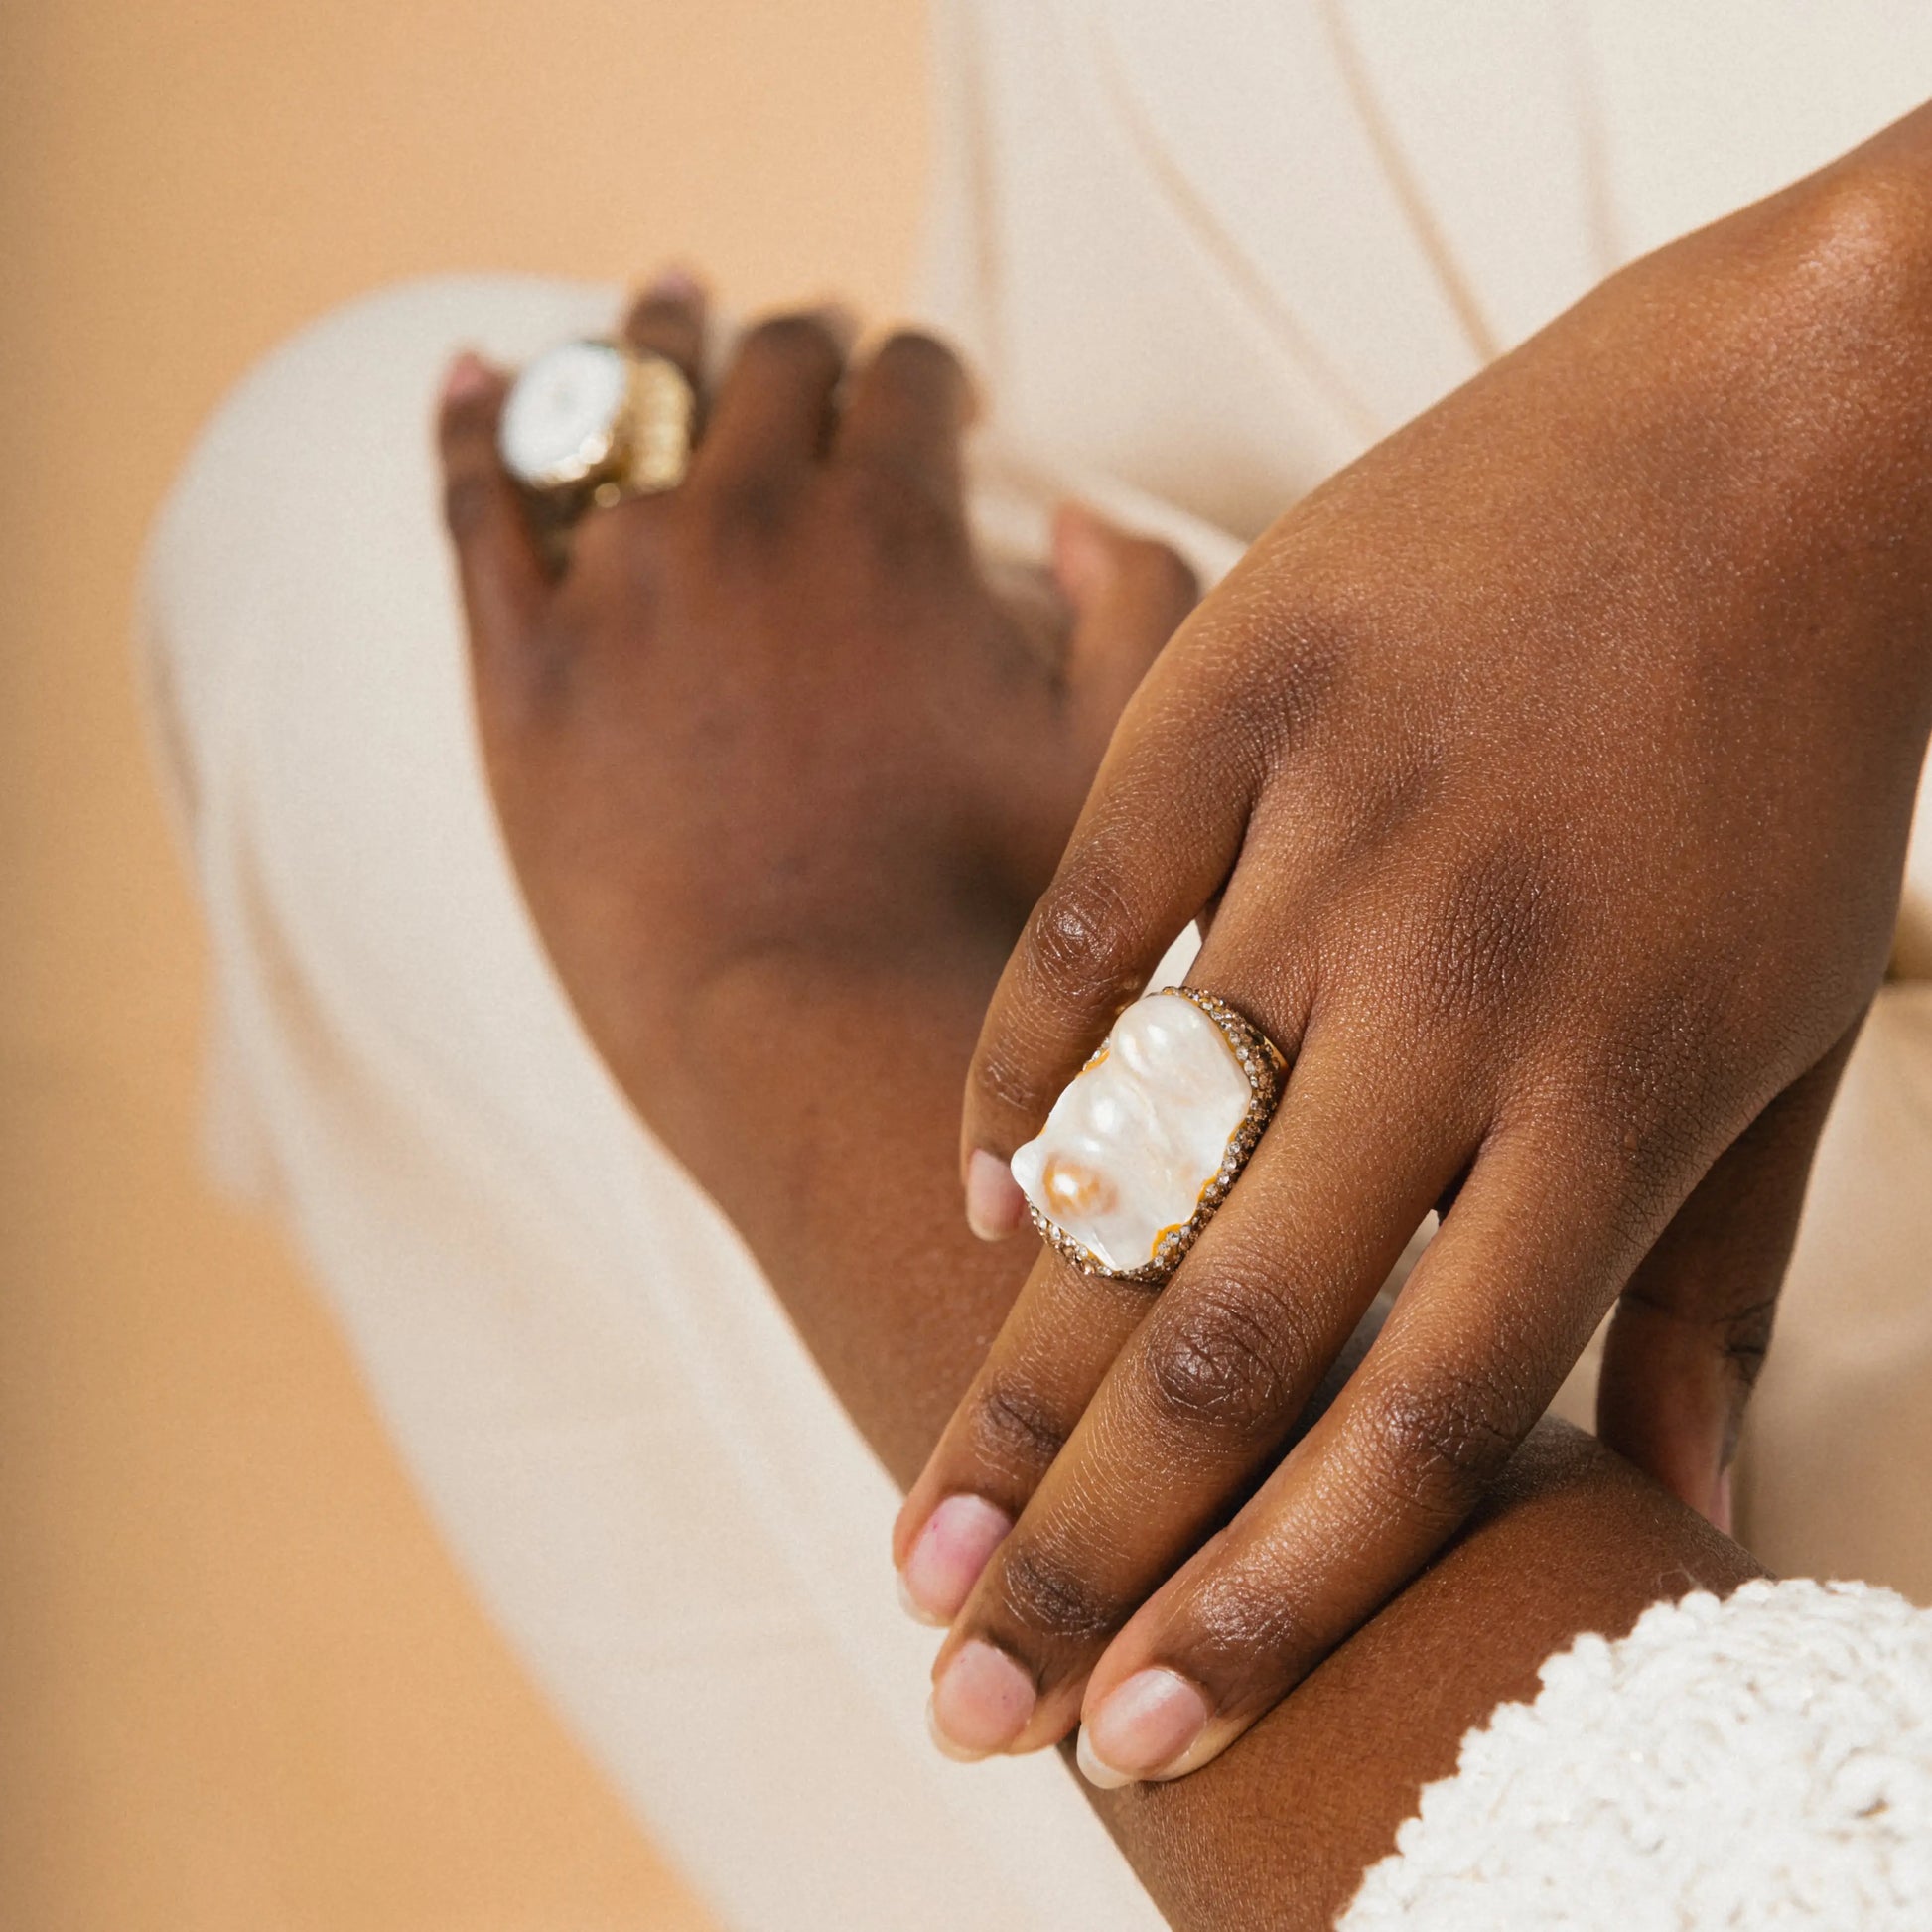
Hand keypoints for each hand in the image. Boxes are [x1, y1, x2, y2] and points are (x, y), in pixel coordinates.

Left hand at [436, 276, 1197, 1143]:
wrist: (818, 1034)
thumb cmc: (982, 911)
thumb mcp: (1124, 747)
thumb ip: (1141, 594)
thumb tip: (1075, 512)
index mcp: (894, 521)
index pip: (907, 376)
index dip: (928, 379)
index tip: (937, 405)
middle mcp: (752, 516)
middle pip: (773, 361)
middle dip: (809, 348)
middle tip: (814, 360)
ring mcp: (621, 582)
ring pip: (621, 393)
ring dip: (658, 341)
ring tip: (666, 313)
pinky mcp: (524, 667)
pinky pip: (478, 497)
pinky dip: (477, 418)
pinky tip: (480, 374)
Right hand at [897, 127, 1931, 1778]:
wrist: (1790, 428)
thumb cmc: (1789, 752)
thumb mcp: (1796, 1022)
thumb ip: (1713, 1271)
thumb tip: (1671, 1508)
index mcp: (1623, 1088)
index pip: (1424, 1417)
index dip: (1273, 1602)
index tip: (1146, 1733)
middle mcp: (1470, 984)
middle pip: (1242, 1320)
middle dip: (1089, 1539)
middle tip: (960, 1678)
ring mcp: (1341, 825)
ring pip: (1138, 1144)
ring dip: (1018, 1355)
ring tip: (926, 1522)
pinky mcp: (1242, 683)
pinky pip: (1087, 915)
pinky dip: (1014, 1068)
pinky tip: (969, 1197)